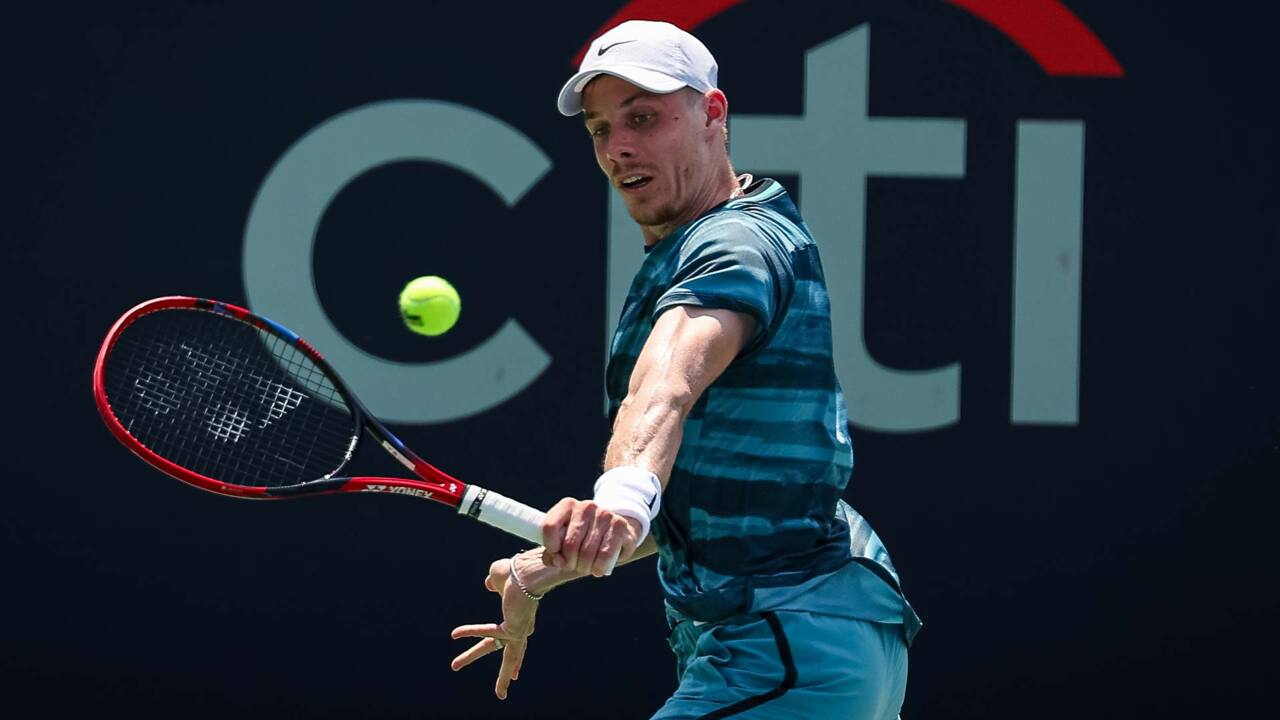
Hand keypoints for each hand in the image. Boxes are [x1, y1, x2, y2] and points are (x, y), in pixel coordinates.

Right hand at [450, 556, 538, 699]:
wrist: (526, 572)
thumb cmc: (516, 572)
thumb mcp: (500, 577)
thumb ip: (494, 582)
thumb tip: (489, 583)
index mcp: (521, 618)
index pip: (516, 641)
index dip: (516, 658)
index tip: (515, 675)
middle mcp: (523, 628)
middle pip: (510, 655)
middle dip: (504, 675)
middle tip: (500, 695)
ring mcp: (520, 632)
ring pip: (508, 658)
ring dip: (498, 674)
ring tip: (497, 693)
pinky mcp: (513, 631)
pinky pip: (487, 632)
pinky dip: (471, 631)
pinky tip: (456, 633)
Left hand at [540, 497, 643, 576]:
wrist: (614, 532)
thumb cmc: (583, 540)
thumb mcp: (563, 542)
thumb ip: (552, 554)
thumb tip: (558, 561)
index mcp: (567, 505)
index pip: (550, 526)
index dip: (551, 548)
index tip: (557, 555)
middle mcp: (586, 507)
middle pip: (570, 544)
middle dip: (570, 563)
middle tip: (575, 566)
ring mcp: (604, 514)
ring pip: (587, 552)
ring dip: (585, 567)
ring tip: (587, 567)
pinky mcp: (620, 525)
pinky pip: (605, 554)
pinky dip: (599, 567)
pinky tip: (598, 569)